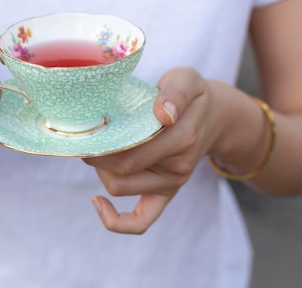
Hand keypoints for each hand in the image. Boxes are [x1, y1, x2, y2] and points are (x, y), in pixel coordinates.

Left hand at [83, 67, 217, 233]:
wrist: (215, 116)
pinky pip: (141, 220)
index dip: (102, 143)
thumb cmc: (193, 96)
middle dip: (95, 154)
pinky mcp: (165, 194)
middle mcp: (178, 166)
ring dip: (100, 169)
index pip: (132, 150)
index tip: (86, 125)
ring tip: (97, 146)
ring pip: (120, 187)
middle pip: (122, 171)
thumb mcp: (188, 80)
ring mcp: (171, 184)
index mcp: (182, 138)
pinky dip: (117, 221)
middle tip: (86, 132)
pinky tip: (97, 203)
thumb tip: (164, 113)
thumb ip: (176, 92)